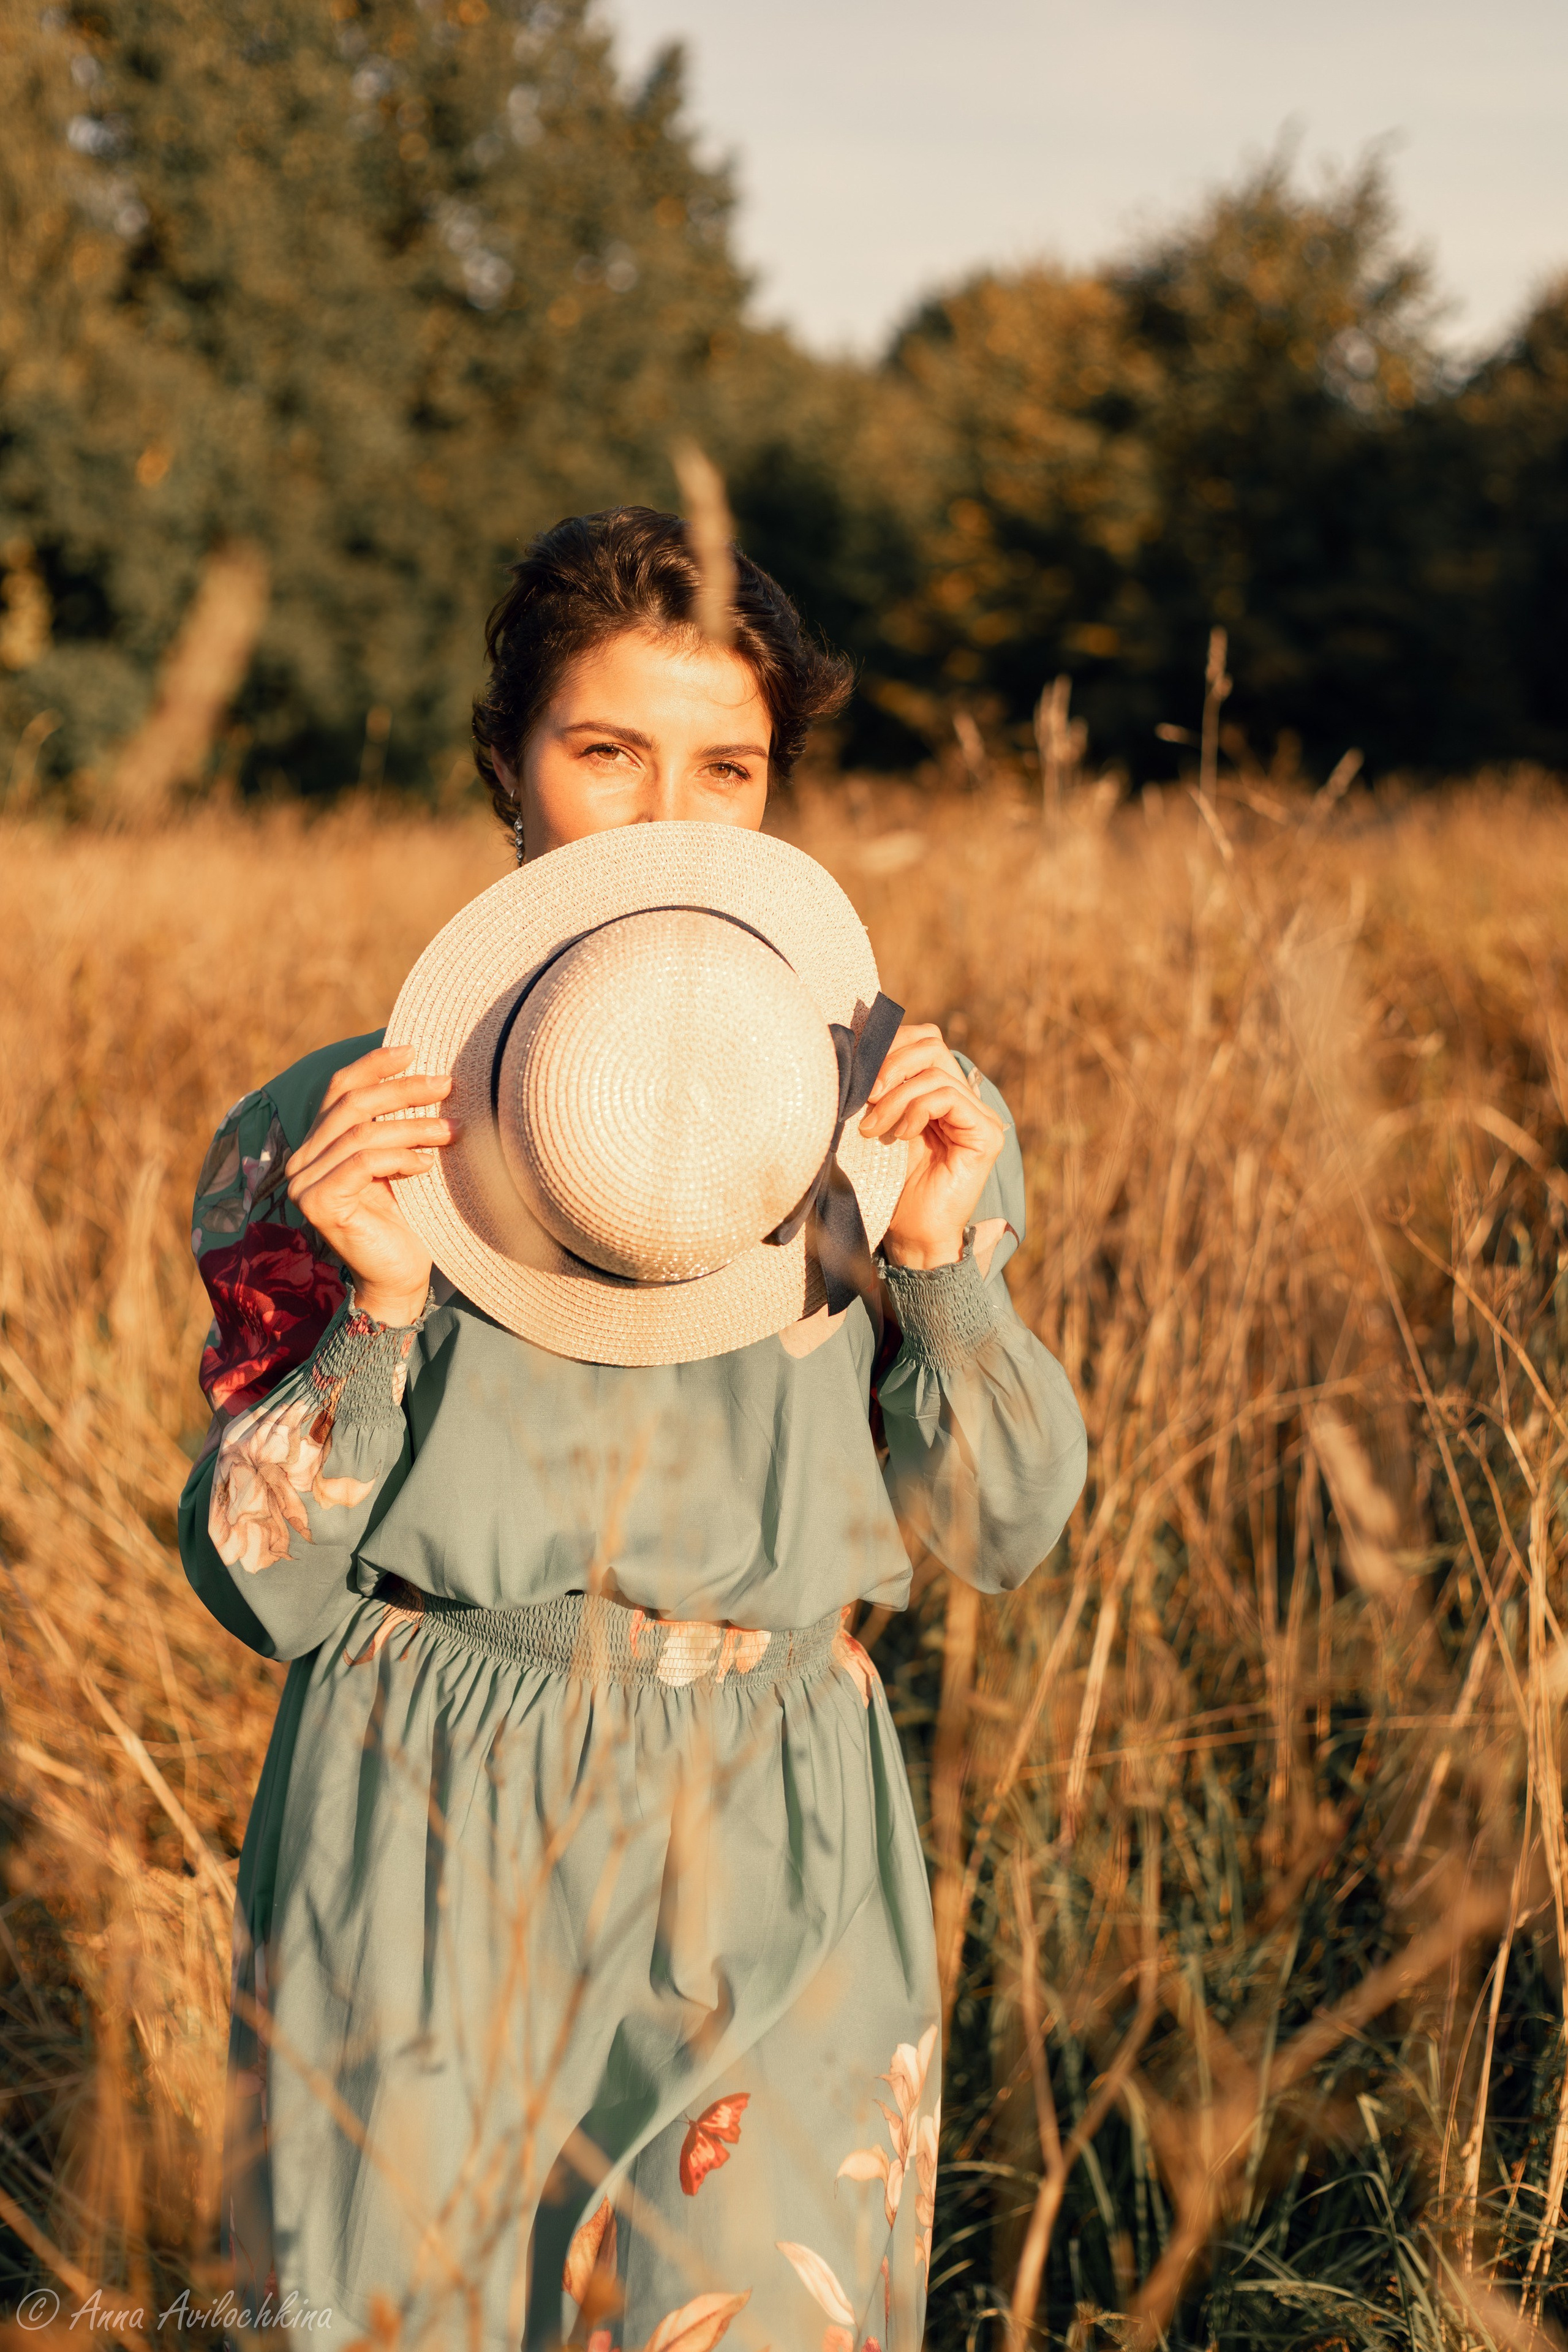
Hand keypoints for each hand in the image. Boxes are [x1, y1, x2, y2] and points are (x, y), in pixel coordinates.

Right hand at [284, 1044, 456, 1324]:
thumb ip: (395, 1125)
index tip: (413, 1049)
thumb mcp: (401, 1161)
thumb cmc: (409, 1219)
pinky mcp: (318, 1203)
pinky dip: (399, 1158)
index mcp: (320, 1144)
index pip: (340, 1089)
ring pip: (361, 1134)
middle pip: (351, 1105)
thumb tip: (427, 1072)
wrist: (401, 1277)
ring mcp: (305, 1183)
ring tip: (452, 1132)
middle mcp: (303, 1160)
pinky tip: (427, 1165)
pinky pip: (362, 1163)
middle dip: (403, 1090)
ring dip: (413, 1128)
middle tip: (447, 1085)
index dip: (373, 1065)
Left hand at [857, 1023, 1005, 1267]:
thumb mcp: (876, 1124)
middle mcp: (963, 1097)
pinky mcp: (985, 1133)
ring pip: (934, 1073)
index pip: (923, 1039)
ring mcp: (978, 1115)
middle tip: (865, 1094)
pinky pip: (948, 1097)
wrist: (910, 1234)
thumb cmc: (889, 1184)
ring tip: (872, 1128)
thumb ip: (878, 1088)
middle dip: (891, 1062)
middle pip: (932, 1043)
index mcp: (937, 1090)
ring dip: (895, 1098)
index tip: (858, 1069)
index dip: (891, 1043)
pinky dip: (917, 1109)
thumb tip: (856, 1047)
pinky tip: (901, 1135)